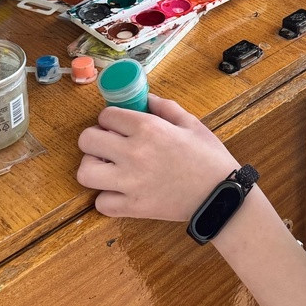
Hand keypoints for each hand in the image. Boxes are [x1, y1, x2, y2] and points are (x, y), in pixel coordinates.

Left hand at [77, 93, 239, 220]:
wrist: (220, 196)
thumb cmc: (209, 158)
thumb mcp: (191, 123)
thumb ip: (164, 107)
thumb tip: (144, 98)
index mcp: (148, 128)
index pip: (106, 115)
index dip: (110, 119)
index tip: (118, 126)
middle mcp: (133, 153)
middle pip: (87, 140)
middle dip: (95, 139)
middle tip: (108, 145)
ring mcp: (130, 182)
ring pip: (85, 172)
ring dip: (93, 168)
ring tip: (108, 168)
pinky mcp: (132, 207)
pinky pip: (100, 203)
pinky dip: (107, 198)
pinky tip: (120, 191)